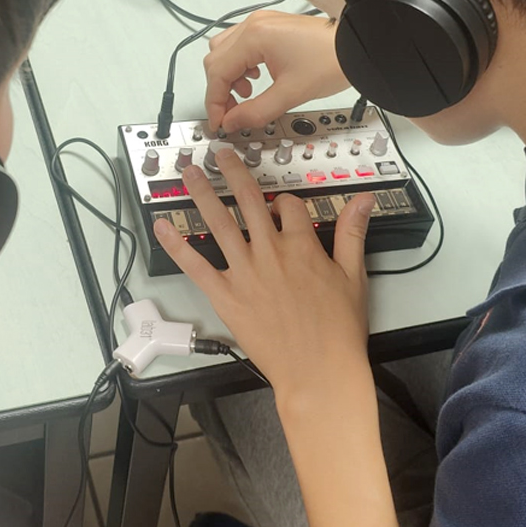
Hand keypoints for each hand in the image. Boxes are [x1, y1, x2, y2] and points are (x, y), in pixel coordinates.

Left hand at [151, 148, 375, 400]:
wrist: (319, 371)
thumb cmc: (338, 331)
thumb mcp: (354, 276)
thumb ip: (353, 233)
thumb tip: (363, 200)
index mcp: (301, 245)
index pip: (288, 206)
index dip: (284, 203)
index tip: (281, 209)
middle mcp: (269, 252)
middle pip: (248, 200)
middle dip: (232, 172)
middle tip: (219, 155)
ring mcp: (244, 273)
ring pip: (219, 222)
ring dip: (202, 193)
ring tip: (188, 172)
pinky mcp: (225, 296)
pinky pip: (195, 266)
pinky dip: (177, 245)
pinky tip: (162, 228)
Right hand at [204, 11, 350, 132]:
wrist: (356, 46)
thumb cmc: (332, 60)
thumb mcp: (290, 94)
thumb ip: (255, 112)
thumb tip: (232, 122)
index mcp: (255, 36)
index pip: (218, 72)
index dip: (215, 102)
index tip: (219, 122)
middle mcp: (254, 24)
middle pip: (215, 59)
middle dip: (220, 90)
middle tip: (231, 113)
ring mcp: (261, 23)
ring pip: (224, 51)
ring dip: (229, 75)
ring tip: (247, 93)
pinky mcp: (269, 27)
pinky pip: (240, 44)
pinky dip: (240, 64)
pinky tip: (256, 77)